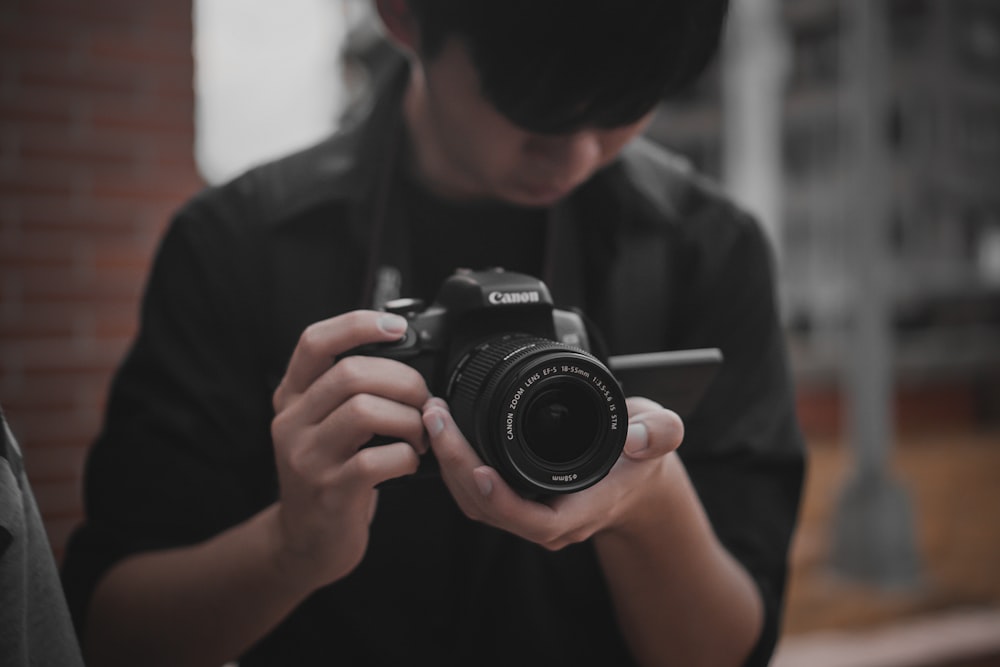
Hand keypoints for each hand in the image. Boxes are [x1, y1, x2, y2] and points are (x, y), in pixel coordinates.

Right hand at [270, 310, 430, 586]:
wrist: (306, 542)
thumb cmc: (329, 474)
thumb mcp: (322, 424)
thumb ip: (346, 390)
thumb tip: (403, 352)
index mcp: (292, 396)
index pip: (314, 341)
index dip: (358, 324)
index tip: (397, 327)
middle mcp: (292, 422)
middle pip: (350, 373)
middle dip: (403, 380)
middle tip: (424, 401)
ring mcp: (307, 458)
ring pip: (364, 411)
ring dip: (409, 418)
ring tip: (419, 434)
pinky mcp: (329, 491)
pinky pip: (377, 460)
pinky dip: (407, 456)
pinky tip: (409, 462)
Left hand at [422, 395, 683, 549]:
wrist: (634, 477)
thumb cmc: (642, 460)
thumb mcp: (662, 434)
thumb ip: (660, 432)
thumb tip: (637, 438)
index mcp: (581, 509)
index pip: (535, 520)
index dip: (503, 500)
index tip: (479, 469)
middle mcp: (548, 520)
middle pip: (490, 509)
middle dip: (457, 465)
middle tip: (439, 419)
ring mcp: (527, 514)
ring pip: (475, 502)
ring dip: (449, 463)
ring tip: (435, 417)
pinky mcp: (512, 500)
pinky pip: (474, 492)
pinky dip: (454, 464)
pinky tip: (445, 430)